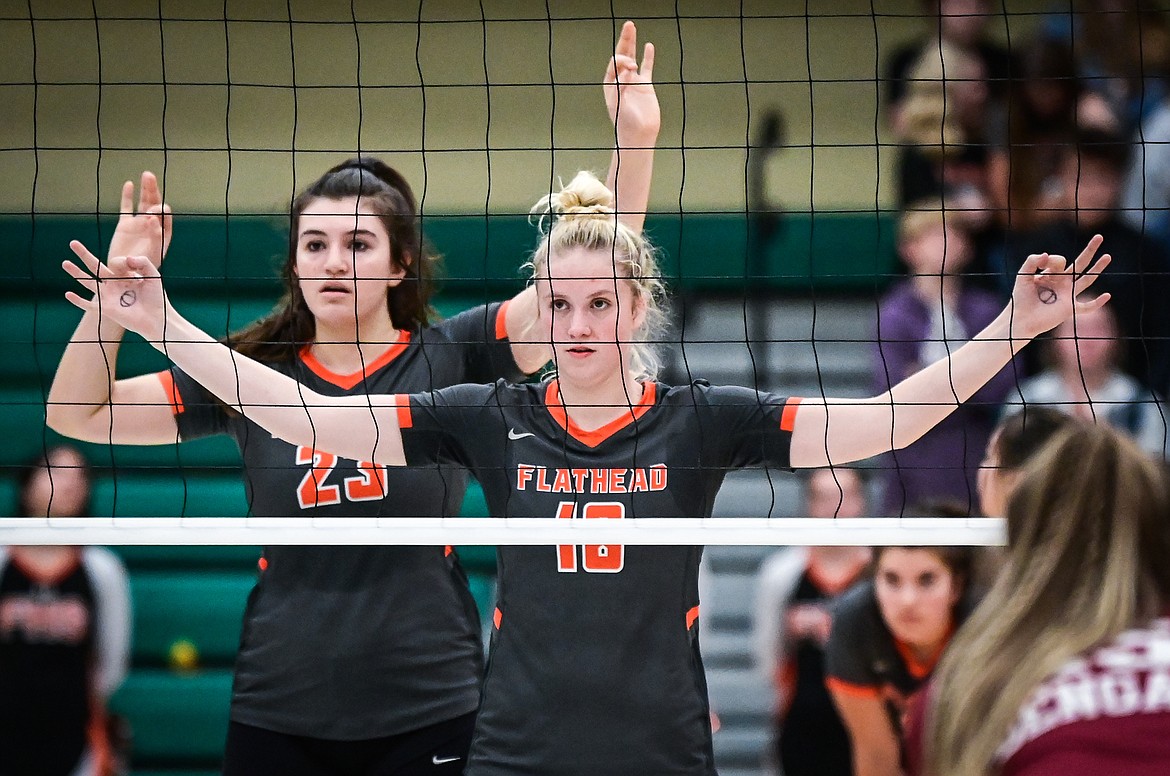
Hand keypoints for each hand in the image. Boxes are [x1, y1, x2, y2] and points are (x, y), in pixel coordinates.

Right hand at [63, 241, 169, 341]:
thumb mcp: (153, 275)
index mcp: (124, 276)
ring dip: (76, 273)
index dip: (124, 265)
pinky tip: (68, 294)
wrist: (158, 319)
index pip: (115, 262)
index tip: (138, 277)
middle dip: (84, 255)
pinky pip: (89, 305)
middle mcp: (113, 285)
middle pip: (95, 266)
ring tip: (65, 263)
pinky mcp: (106, 309)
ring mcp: (108, 296)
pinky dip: (78, 301)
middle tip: (73, 243)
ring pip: (88, 282)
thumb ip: (143, 262)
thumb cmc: (157, 298)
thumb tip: (126, 258)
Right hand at [107, 172, 171, 267]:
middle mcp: (153, 227)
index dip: (159, 211)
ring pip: (143, 203)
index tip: (151, 215)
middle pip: (155, 205)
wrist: (123, 274)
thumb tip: (153, 218)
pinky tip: (130, 184)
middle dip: (153, 191)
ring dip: (145, 189)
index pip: (165, 217)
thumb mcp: (152, 253)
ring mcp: (139, 224)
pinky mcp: (125, 225)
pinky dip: (128, 196)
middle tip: (149, 177)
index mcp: (163, 234)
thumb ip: (154, 236)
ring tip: (146, 175)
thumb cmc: (141, 267)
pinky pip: (126, 208)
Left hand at [605, 21, 658, 146]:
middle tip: (628, 25)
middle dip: (624, 40)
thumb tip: (629, 70)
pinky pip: (647, 68)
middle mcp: (621, 80)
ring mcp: (634, 82)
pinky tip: (649, 46)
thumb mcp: (619, 104)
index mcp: (610, 84)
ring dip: (632, 43)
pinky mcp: (645, 87)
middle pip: (622, 55)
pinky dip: (648, 57)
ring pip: (633, 58)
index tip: (632, 67)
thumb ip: (622, 86)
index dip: (623, 60)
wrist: (638, 135)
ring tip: (632, 28)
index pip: (615, 63)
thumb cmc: (625, 123)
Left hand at [1008, 234, 1110, 340]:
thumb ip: (1032, 261)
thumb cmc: (1021, 297)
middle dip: (1090, 250)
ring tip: (1107, 256)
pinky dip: (1097, 303)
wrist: (1021, 318)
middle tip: (1099, 237)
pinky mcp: (1070, 309)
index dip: (1051, 260)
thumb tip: (1046, 254)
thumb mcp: (1023, 275)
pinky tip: (1107, 296)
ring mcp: (1068, 295)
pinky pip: (1087, 307)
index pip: (1060, 260)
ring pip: (1087, 279)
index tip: (1040, 269)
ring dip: (1098, 268)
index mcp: (1052, 274)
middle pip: (1081, 264)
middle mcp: (1063, 283)